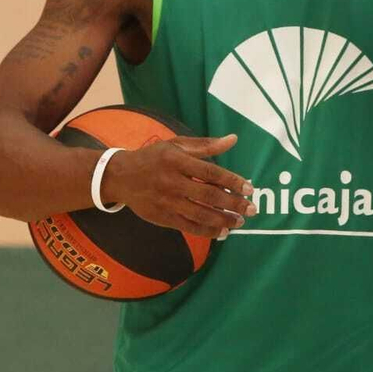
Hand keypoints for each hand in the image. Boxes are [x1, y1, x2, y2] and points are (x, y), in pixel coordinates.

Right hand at [100, 134, 254, 238]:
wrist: (121, 176)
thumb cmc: (154, 157)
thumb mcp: (176, 144)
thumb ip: (206, 145)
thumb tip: (233, 139)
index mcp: (176, 160)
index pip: (210, 172)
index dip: (231, 181)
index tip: (249, 188)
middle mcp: (171, 181)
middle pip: (208, 195)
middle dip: (233, 204)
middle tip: (251, 209)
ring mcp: (166, 201)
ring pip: (200, 214)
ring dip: (223, 220)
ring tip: (239, 222)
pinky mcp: (161, 217)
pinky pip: (188, 226)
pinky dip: (207, 231)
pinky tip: (221, 232)